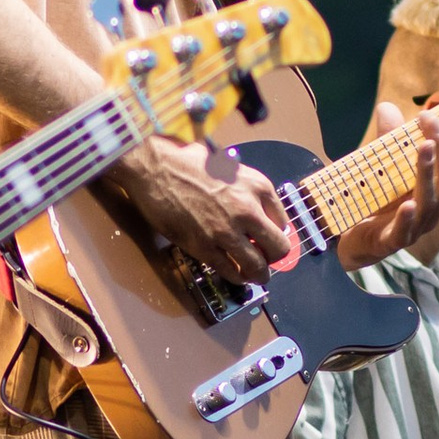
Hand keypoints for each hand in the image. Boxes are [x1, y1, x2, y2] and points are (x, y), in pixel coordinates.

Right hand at [105, 137, 289, 285]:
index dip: (274, 233)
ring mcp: (227, 231)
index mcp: (258, 186)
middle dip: (272, 257)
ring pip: (257, 266)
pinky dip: (236, 277)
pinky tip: (235, 274)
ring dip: (258, 274)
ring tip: (254, 275)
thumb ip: (246, 189)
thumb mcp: (229, 167)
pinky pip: (230, 271)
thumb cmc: (187, 161)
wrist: (155, 168)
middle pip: (278, 248)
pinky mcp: (205, 247)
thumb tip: (255, 207)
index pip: (283, 222)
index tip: (266, 238)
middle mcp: (248, 209)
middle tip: (264, 259)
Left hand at [336, 101, 438, 270]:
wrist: (350, 240)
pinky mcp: (390, 243)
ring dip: (426, 173)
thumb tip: (386, 106)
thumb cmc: (374, 203)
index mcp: (434, 194)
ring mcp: (414, 230)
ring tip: (424, 148)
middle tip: (431, 126)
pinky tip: (407, 205)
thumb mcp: (382, 169)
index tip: (429, 114)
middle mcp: (430, 212)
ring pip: (429, 203)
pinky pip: (403, 232)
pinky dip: (407, 218)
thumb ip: (386, 141)